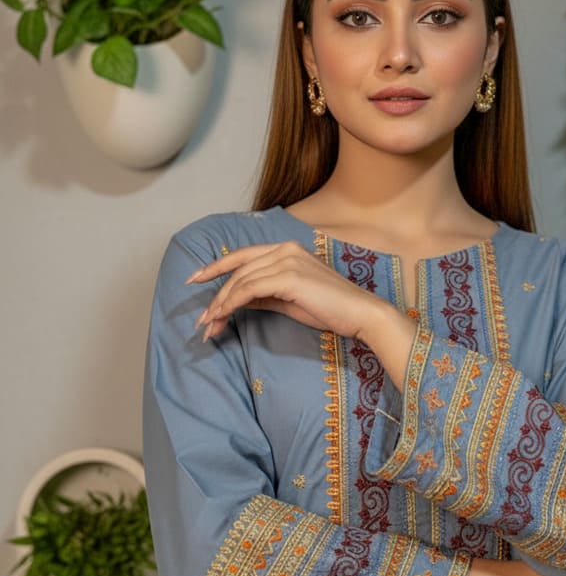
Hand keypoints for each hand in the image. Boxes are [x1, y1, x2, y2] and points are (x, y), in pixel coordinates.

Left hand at [187, 240, 390, 339]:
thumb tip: (239, 301)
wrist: (360, 314)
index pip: (243, 255)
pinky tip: (223, 317)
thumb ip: (265, 295)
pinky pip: (249, 290)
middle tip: (202, 321)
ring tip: (209, 326)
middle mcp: (285, 249)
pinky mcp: (288, 277)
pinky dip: (231, 304)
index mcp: (288, 249)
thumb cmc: (331, 309)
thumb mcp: (291, 300)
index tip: (194, 279)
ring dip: (220, 305)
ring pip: (240, 281)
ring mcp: (287, 261)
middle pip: (238, 270)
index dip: (215, 266)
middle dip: (216, 296)